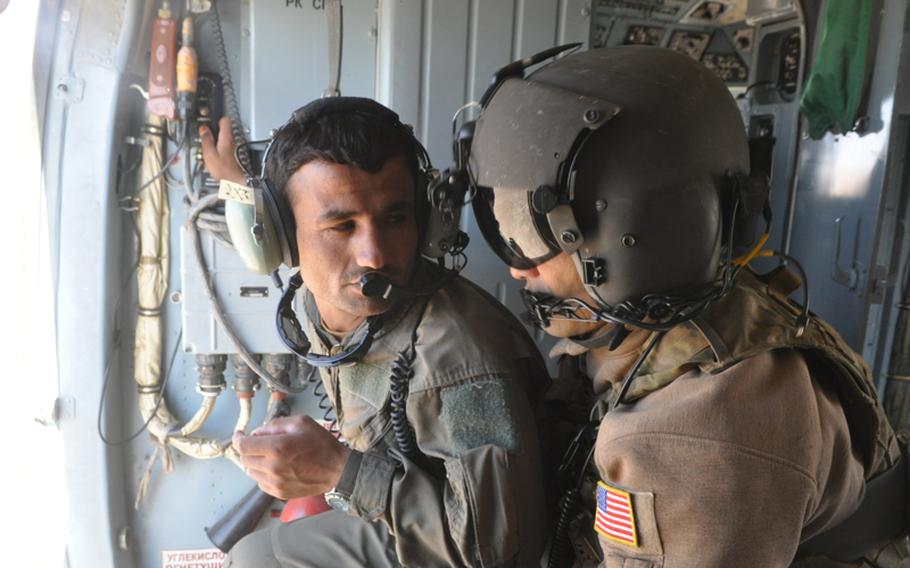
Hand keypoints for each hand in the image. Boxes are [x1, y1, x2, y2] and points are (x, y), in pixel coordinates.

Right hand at [199, 116, 246, 183]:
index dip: (216, 118)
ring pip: (223, 137)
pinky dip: (217, 146)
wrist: (234, 182)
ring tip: (206, 143)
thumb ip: (206, 140)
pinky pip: (224, 145)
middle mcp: (232, 141)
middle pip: (223, 129)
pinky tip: (212, 152)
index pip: (225, 120)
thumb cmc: (224, 170)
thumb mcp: (210, 154)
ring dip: (215, 138)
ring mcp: (233, 147)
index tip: (209, 120)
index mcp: (226, 138)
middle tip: (204, 132)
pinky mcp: (233, 154)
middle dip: (213, 129)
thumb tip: (203, 129)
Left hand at [232, 415, 350, 499]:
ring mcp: (275, 483)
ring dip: (255, 462)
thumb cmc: (322, 444)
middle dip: (249, 449)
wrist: (337, 470)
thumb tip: (257, 432)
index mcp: (277, 448)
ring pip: (251, 472)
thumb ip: (275, 425)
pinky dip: (263, 474)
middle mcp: (272, 467)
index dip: (238, 439)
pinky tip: (277, 467)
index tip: (239, 435)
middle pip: (245, 459)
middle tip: (259, 443)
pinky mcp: (279, 493)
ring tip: (271, 455)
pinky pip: (261, 483)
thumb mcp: (300, 423)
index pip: (244, 446)